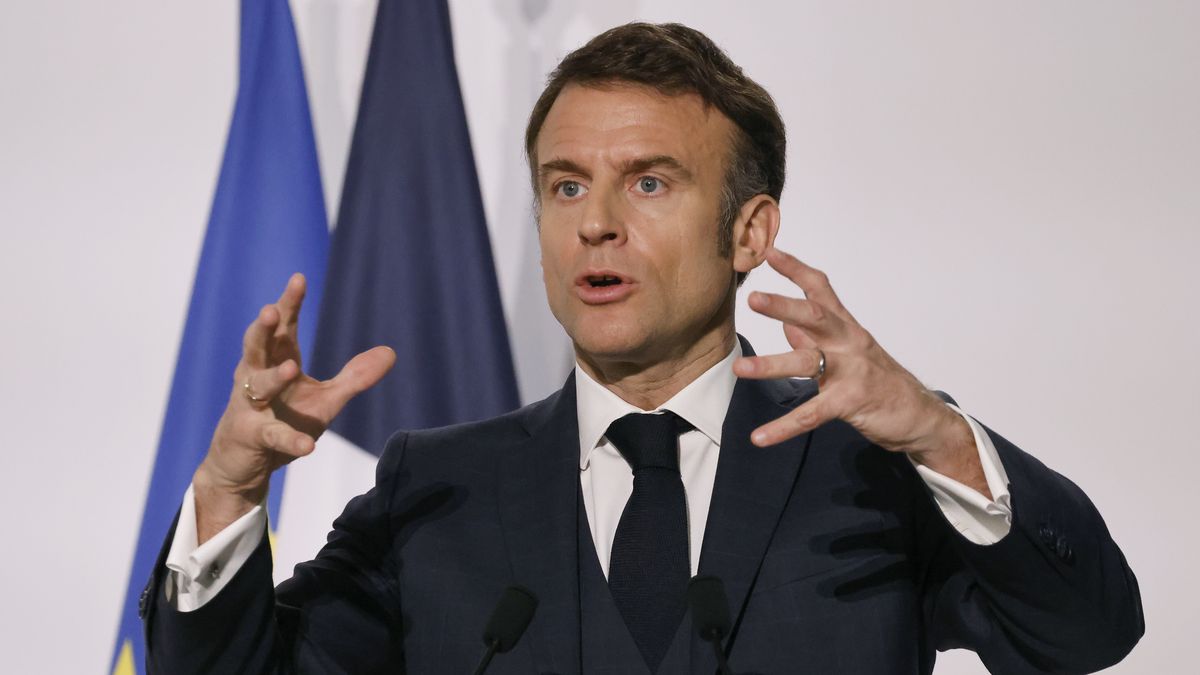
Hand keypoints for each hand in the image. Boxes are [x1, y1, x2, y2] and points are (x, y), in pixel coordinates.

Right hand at [194, 274, 394, 541]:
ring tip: (291, 367)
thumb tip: (390, 352)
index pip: (283, 327)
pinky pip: (271, 436)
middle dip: (264, 328)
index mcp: (277, 361)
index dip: (290, 304)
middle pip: (258, 346)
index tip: (299, 278)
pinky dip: (289, 440)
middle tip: (271, 310)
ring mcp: (249, 407)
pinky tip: (307, 446)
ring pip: (257, 385)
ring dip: (273, 376)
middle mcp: (257, 377)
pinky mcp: (250, 437)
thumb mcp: (325, 400)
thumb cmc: (283, 421)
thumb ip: (355, 377)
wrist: (243, 465)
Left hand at [733, 249, 986, 495]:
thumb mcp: (849, 354)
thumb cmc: (881, 381)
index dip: (796, 270)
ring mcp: (852, 372)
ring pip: (808, 363)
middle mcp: (849, 343)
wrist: (921, 416)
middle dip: (784, 306)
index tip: (769, 252)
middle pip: (816, 317)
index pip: (821, 290)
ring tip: (740, 369)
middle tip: (753, 298)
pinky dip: (783, 427)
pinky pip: (812, 415)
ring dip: (772, 365)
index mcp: (846, 328)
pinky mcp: (851, 402)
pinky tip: (759, 437)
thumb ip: (815, 339)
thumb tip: (786, 326)